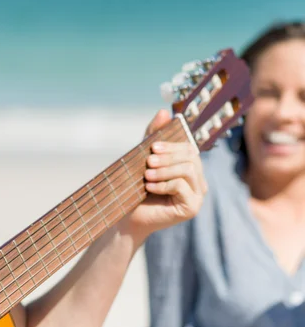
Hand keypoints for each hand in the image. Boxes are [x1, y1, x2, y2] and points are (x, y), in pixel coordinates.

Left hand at [119, 109, 206, 242]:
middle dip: (168, 157)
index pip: (189, 149)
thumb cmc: (136, 187)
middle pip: (191, 158)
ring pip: (188, 170)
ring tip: (147, 175)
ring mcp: (197, 196)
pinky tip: (149, 187)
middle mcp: (198, 182)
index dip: (172, 145)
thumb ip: (153, 135)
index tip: (153, 147)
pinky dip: (164, 185)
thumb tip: (164, 111)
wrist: (128, 215)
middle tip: (148, 161)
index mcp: (190, 168)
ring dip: (165, 170)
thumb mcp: (144, 157)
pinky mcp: (192, 208)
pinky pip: (182, 187)